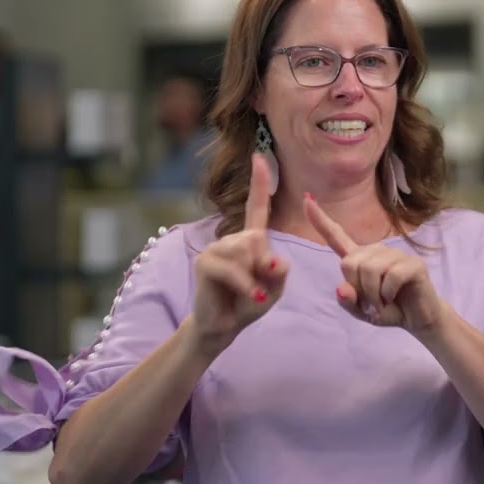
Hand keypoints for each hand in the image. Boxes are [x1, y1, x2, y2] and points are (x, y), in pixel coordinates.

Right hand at [189, 154, 288, 360]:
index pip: (256, 208)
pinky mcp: (205, 262)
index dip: (259, 183)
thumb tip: (274, 259)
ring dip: (254, 278)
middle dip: (264, 267)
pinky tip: (250, 295)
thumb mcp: (274, 289)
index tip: (259, 157)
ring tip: (248, 292)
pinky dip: (245, 285)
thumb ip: (279, 273)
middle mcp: (232, 239)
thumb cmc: (249, 303)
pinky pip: (233, 268)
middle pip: (258, 240)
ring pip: (247, 253)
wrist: (224, 326)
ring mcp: (216, 248)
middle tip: (258, 287)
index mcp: (250, 241)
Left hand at [304, 196, 444, 333]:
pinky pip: (391, 277)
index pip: (336, 236)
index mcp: (360, 258)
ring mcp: (396, 254)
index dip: (320, 219)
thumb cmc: (388, 310)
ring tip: (383, 302)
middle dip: (358, 288)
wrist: (417, 319)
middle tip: (372, 302)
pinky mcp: (413, 263)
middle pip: (349, 263)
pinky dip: (387, 294)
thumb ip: (347, 301)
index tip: (306, 199)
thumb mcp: (361, 310)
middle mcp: (376, 250)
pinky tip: (393, 297)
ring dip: (373, 295)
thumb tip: (341, 288)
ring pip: (370, 270)